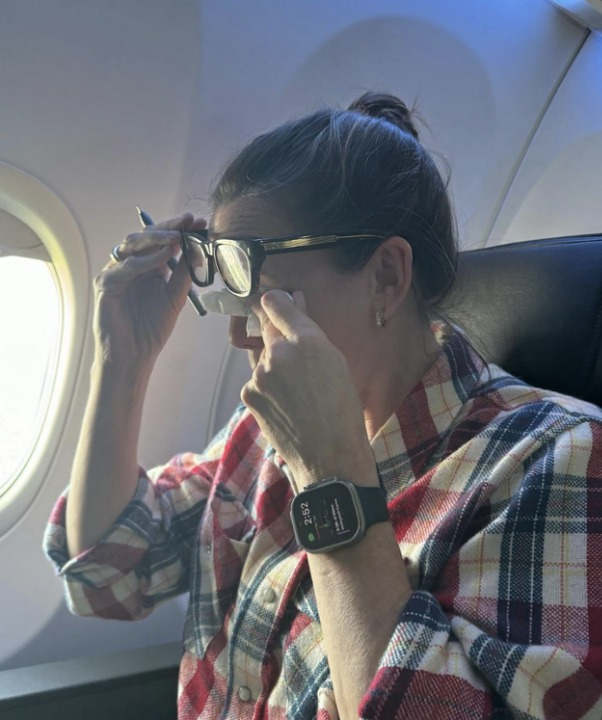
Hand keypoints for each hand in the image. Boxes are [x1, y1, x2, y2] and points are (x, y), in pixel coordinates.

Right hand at [94, 214, 206, 367]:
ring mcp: (116, 272)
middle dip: (169, 226)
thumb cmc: (152, 329)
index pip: (161, 240)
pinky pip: (126, 267)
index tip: (199, 222)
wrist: (134, 355)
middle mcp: (130, 265)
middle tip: (188, 221)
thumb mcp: (175, 297)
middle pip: (147, 236)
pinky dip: (145, 260)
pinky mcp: (106, 284)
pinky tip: (164, 257)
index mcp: (147, 266)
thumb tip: (198, 248)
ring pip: (133, 245)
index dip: (179, 229)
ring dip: (156, 239)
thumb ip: (184, 273)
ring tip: (177, 237)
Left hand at [241, 290, 375, 488]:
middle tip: (292, 354)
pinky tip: (287, 405)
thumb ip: (310, 331)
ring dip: (274, 366)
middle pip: (266, 329)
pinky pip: (257, 381)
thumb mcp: (335, 362)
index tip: (273, 301)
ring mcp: (260, 375)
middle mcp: (278, 353)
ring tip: (297, 392)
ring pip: (263, 359)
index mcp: (307, 340)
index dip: (274, 301)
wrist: (329, 455)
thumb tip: (296, 300)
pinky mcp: (249, 394)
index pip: (276, 304)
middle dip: (276, 334)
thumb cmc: (342, 409)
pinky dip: (268, 388)